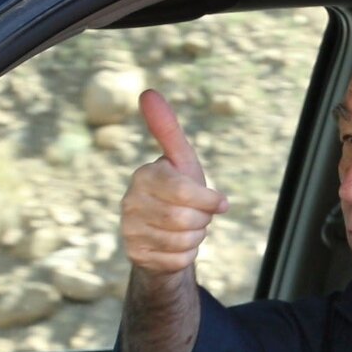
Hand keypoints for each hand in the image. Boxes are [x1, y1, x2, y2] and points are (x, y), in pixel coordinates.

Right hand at [120, 90, 229, 276]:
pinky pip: (176, 260)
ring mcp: (129, 230)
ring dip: (196, 237)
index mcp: (144, 176)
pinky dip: (186, 255)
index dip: (207, 200)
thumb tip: (148, 92)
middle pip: (184, 218)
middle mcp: (130, 202)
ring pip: (182, 241)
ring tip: (188, 229)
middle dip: (203, 220)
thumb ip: (167, 129)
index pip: (183, 190)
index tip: (221, 203)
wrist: (164, 234)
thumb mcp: (180, 161)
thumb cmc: (177, 191)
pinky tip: (177, 246)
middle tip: (201, 217)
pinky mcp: (135, 254)